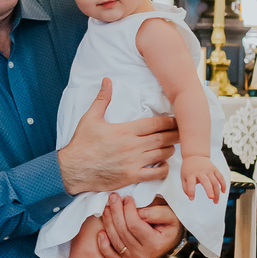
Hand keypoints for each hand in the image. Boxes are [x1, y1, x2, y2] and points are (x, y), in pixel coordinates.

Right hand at [58, 80, 177, 194]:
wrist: (72, 169)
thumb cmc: (82, 144)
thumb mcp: (90, 118)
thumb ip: (102, 99)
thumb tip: (107, 80)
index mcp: (126, 130)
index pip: (156, 124)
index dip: (170, 121)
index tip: (177, 120)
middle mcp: (133, 146)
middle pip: (163, 138)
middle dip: (176, 134)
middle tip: (184, 132)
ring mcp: (134, 162)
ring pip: (162, 154)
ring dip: (171, 150)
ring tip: (174, 146)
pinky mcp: (132, 177)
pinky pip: (155, 174)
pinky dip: (164, 169)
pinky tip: (164, 165)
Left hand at [96, 195, 183, 257]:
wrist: (168, 240)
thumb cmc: (168, 225)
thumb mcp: (171, 216)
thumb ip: (158, 213)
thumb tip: (140, 213)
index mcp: (155, 244)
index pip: (135, 225)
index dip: (128, 209)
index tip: (127, 198)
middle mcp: (143, 255)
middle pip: (123, 231)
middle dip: (116, 211)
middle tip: (113, 197)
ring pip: (115, 240)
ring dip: (108, 222)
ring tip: (107, 207)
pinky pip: (110, 256)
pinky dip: (103, 245)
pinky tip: (101, 232)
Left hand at [182, 156, 225, 203]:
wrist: (195, 155)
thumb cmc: (188, 169)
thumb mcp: (183, 177)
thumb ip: (185, 188)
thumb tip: (190, 197)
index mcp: (191, 174)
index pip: (190, 183)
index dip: (191, 191)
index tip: (191, 198)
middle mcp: (200, 171)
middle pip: (206, 181)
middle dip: (209, 190)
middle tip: (211, 198)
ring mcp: (209, 170)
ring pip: (215, 181)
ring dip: (217, 192)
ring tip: (215, 201)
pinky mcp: (214, 169)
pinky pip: (220, 177)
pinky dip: (223, 184)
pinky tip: (223, 192)